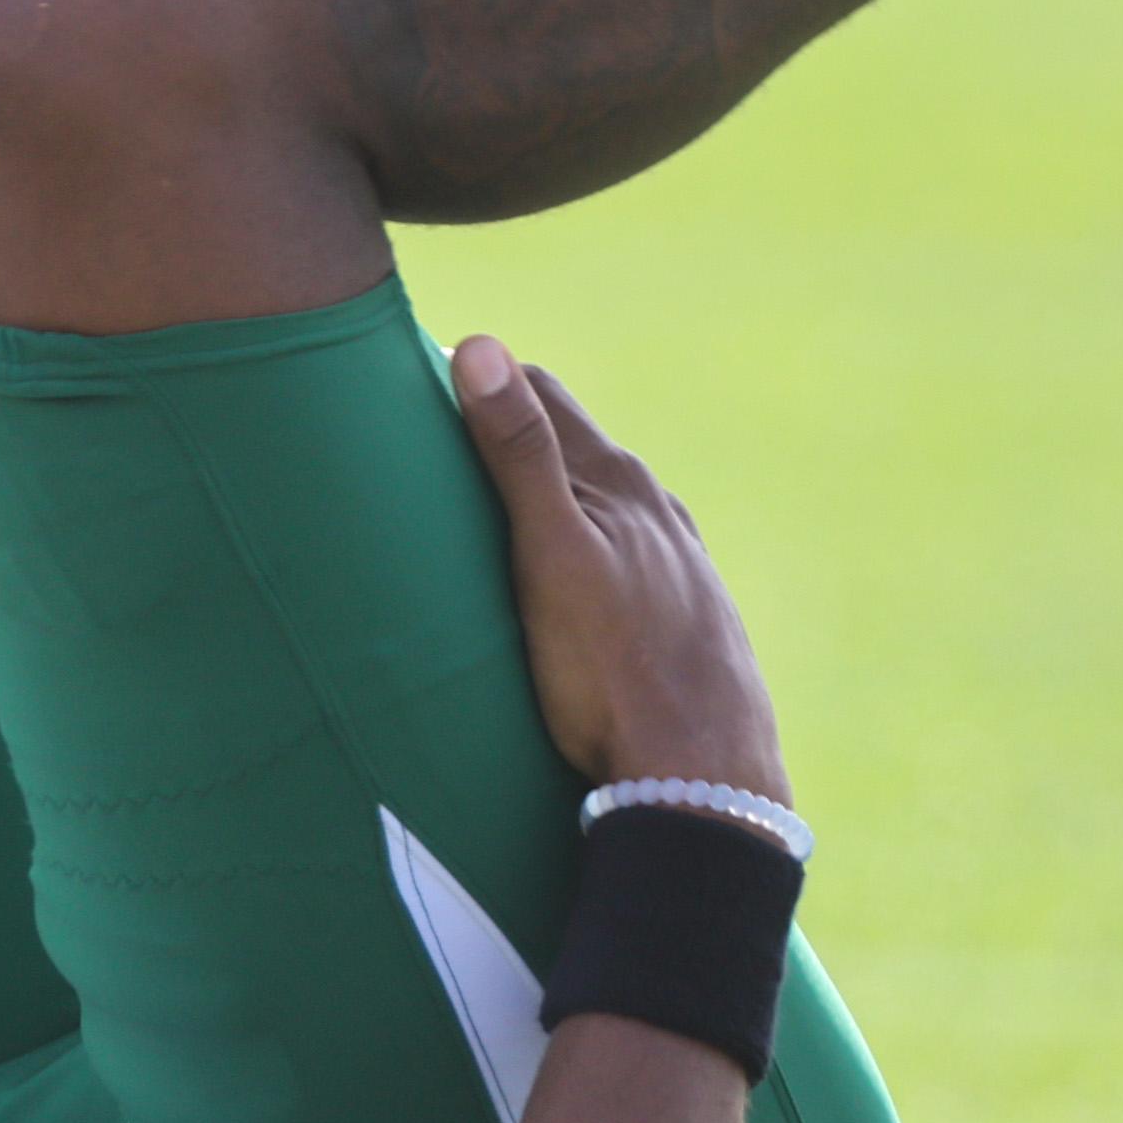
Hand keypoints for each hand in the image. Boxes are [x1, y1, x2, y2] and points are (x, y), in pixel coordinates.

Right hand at [448, 334, 784, 804]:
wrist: (702, 776)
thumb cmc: (610, 672)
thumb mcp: (548, 556)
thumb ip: (518, 453)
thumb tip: (482, 346)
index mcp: (619, 482)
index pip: (539, 393)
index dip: (480, 382)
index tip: (419, 387)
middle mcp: (658, 510)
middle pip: (574, 447)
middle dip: (512, 437)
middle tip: (439, 453)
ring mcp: (681, 563)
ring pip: (605, 506)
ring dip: (554, 499)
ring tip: (496, 523)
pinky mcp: (690, 613)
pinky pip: (628, 559)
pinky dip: (587, 550)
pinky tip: (570, 590)